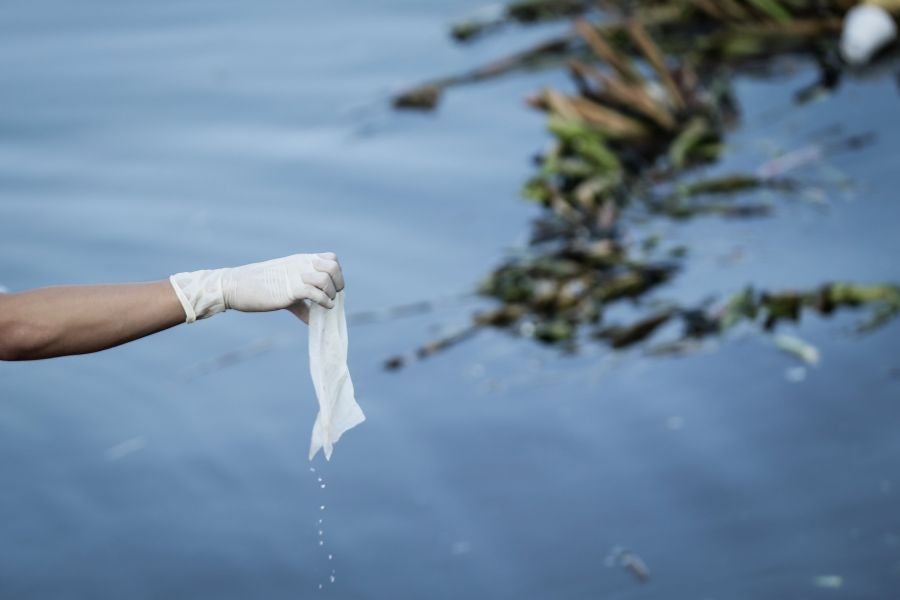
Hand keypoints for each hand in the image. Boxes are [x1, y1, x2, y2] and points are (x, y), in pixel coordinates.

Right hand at [222, 253, 343, 311]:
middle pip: (333, 266)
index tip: (332, 286)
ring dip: (331, 293)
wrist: (235, 286)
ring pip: (326, 279)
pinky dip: (324, 302)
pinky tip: (323, 307)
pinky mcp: (290, 289)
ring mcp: (296, 276)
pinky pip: (315, 293)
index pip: (331, 258)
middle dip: (338, 282)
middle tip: (332, 295)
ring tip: (326, 302)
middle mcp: (301, 265)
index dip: (337, 273)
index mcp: (301, 260)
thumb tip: (312, 320)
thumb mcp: (285, 292)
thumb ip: (301, 304)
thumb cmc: (259, 288)